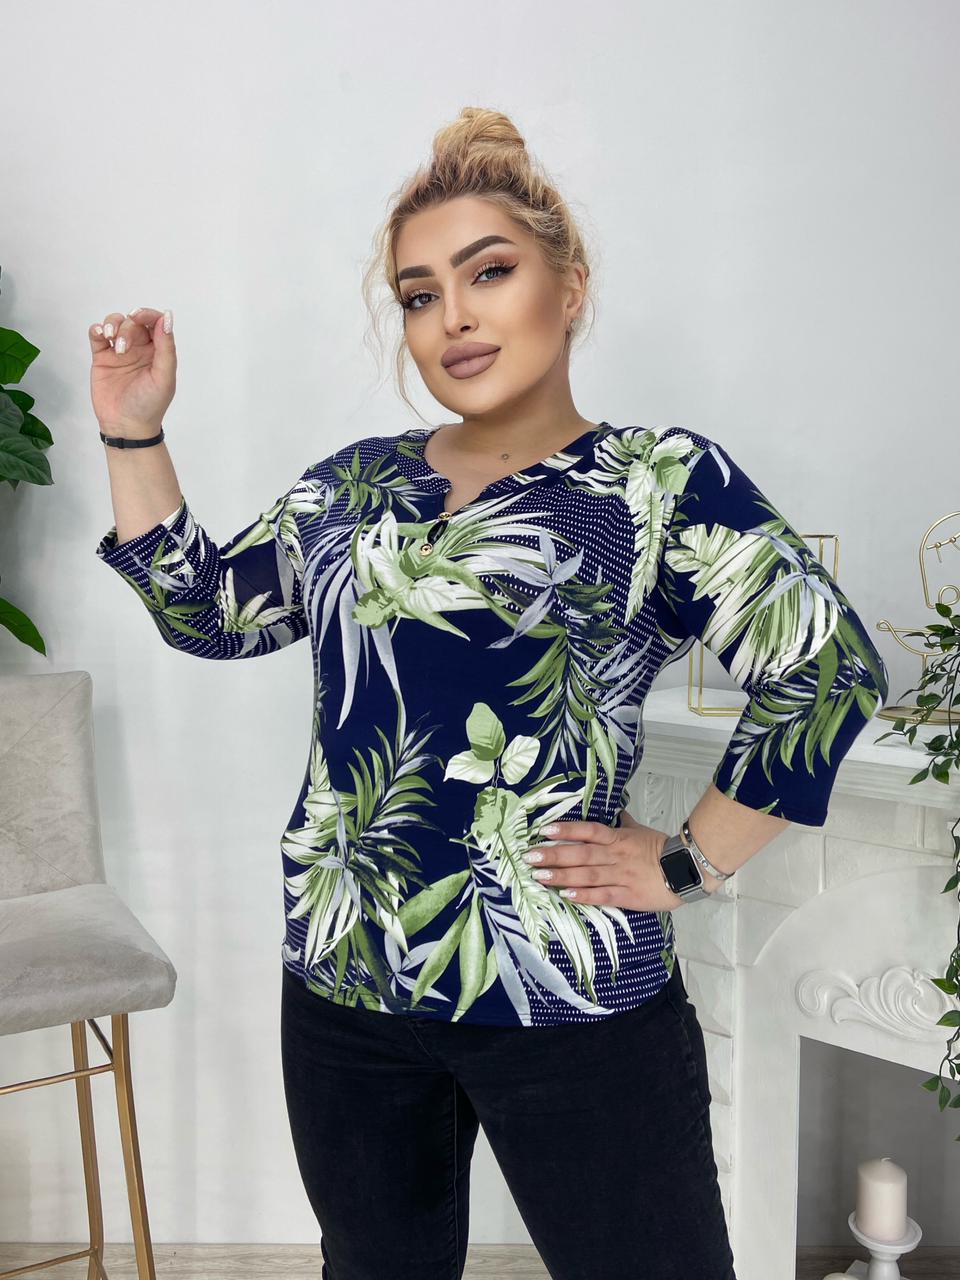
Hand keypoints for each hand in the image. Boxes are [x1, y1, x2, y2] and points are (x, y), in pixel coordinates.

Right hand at [89, 306, 176, 437]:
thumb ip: (166, 348)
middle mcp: (140, 348)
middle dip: (127, 328)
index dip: (148, 314)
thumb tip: (167, 318)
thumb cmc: (149, 404)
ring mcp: (119, 351)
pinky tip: (99, 335)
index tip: (138, 318)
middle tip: (123, 348)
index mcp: (158, 351)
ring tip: (110, 342)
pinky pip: (96, 335)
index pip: (156, 322)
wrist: (126, 426)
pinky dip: (96, 329)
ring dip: (111, 325)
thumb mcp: (164, 377)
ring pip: (114, 323)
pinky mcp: (102, 357)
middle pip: (133, 321)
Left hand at [523, 810, 686, 910]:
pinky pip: (602, 895)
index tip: (544, 830)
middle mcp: (615, 855)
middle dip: (554, 855)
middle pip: (581, 854)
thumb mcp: (640, 831)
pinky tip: (565, 895)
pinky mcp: (627, 896)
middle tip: (530, 856)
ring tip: (539, 876)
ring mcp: (620, 876)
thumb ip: (624, 824)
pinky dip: (583, 895)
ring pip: (587, 875)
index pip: (589, 831)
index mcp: (618, 838)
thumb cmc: (661, 849)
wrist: (686, 869)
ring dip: (561, 876)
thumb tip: (617, 812)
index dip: (566, 830)